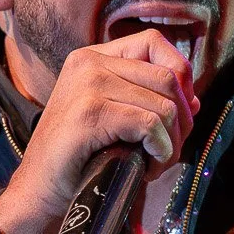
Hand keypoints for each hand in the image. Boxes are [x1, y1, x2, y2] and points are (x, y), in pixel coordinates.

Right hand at [0, 30, 198, 233]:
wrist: (39, 190)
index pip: (154, 43)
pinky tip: (149, 167)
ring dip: (171, 142)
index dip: (180, 74)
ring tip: (155, 162)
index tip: (180, 110)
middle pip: (167, 77)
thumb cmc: (80, 157)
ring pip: (164, 104)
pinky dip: (160, 150)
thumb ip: (147, 99)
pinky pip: (150, 125)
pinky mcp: (89, 113)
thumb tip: (194, 100)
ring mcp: (88, 85)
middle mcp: (89, 62)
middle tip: (169, 149)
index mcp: (93, 57)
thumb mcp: (114, 116)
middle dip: (182, 119)